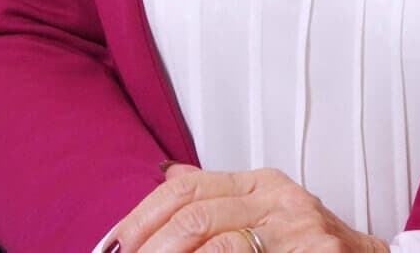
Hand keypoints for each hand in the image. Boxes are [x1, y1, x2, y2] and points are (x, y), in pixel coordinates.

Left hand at [102, 162, 390, 252]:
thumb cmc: (310, 249)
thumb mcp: (268, 212)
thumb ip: (220, 197)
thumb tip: (164, 175)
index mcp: (263, 183)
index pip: (188, 186)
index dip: (142, 216)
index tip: (109, 246)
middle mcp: (281, 200)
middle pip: (195, 214)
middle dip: (148, 248)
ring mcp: (300, 233)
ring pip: (217, 245)